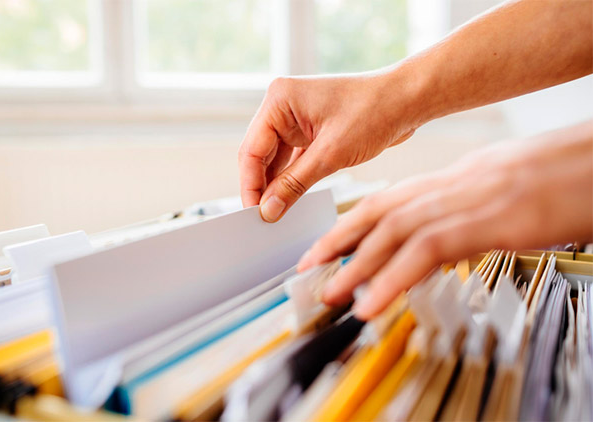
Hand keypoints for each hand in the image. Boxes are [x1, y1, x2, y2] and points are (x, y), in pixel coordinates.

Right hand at [238, 73, 420, 221]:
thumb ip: (294, 184)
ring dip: (278, 185)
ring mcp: (297, 118)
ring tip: (277, 213)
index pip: (251, 149)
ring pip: (276, 159)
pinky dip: (292, 178)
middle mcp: (283, 106)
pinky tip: (291, 199)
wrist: (408, 100)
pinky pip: (293, 159)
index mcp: (280, 99)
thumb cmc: (375, 111)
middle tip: (264, 218)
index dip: (251, 184)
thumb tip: (269, 209)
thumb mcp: (331, 154)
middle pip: (260, 155)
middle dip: (262, 186)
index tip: (254, 212)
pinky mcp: (311, 130)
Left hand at [297, 122, 592, 319]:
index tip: (327, 244)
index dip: (351, 222)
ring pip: (393, 232)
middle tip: (310, 267)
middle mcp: (450, 186)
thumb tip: (438, 237)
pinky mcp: (487, 222)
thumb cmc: (559, 177)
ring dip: (356, 265)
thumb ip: (463, 211)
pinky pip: (426, 251)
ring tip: (330, 292)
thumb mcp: (499, 192)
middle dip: (338, 240)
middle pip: (379, 211)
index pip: (388, 200)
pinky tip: (372, 301)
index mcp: (451, 180)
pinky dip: (392, 278)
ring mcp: (466, 201)